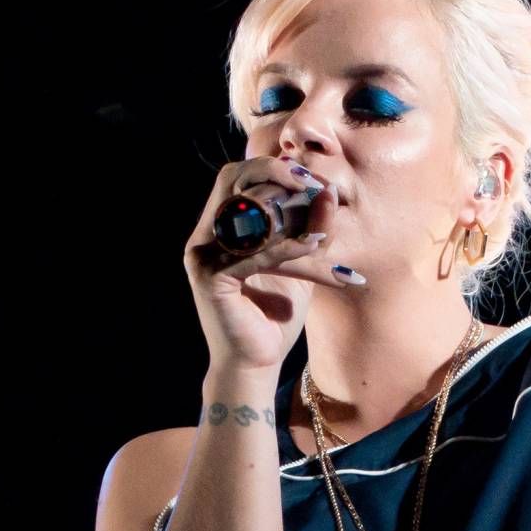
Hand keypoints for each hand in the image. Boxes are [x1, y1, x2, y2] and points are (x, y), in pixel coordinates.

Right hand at [184, 155, 360, 372]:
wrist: (257, 363)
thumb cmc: (275, 315)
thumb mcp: (299, 265)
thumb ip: (310, 230)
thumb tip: (328, 192)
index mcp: (220, 227)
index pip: (238, 176)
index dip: (273, 167)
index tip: (312, 178)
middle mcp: (204, 235)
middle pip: (231, 179)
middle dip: (274, 173)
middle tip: (312, 183)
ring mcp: (201, 256)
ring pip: (247, 215)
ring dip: (289, 217)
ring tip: (322, 226)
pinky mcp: (209, 278)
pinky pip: (252, 253)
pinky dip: (285, 248)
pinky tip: (312, 247)